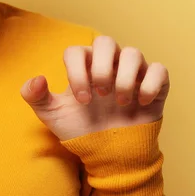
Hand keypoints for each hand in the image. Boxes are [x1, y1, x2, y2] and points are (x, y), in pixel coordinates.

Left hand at [20, 35, 169, 140]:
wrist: (108, 153)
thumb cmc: (79, 128)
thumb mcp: (52, 115)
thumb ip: (35, 96)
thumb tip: (37, 79)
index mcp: (84, 66)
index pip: (77, 51)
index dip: (76, 72)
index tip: (81, 99)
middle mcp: (108, 64)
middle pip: (106, 42)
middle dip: (101, 67)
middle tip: (100, 95)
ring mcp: (132, 73)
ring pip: (133, 52)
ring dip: (125, 76)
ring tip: (119, 101)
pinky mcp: (155, 86)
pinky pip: (159, 69)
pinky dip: (151, 83)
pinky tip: (141, 102)